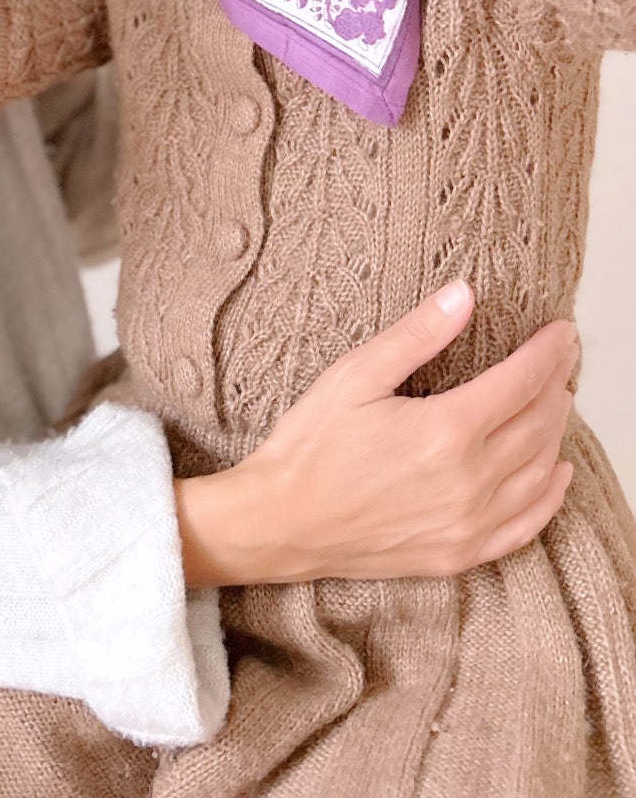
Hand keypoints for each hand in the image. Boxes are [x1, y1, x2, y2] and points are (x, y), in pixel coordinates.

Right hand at [176, 282, 576, 586]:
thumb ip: (417, 334)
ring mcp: (468, 523)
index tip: (563, 332)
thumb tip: (464, 294)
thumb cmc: (311, 445)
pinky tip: (557, 474)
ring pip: (539, 472)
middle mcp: (469, 480)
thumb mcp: (356, 374)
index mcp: (446, 430)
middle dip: (558, 384)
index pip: (522, 382)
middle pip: (538, 424)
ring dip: (557, 433)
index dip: (549, 353)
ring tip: (559, 401)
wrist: (281, 522)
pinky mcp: (459, 554)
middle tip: (566, 357)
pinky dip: (550, 497)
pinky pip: (525, 526)